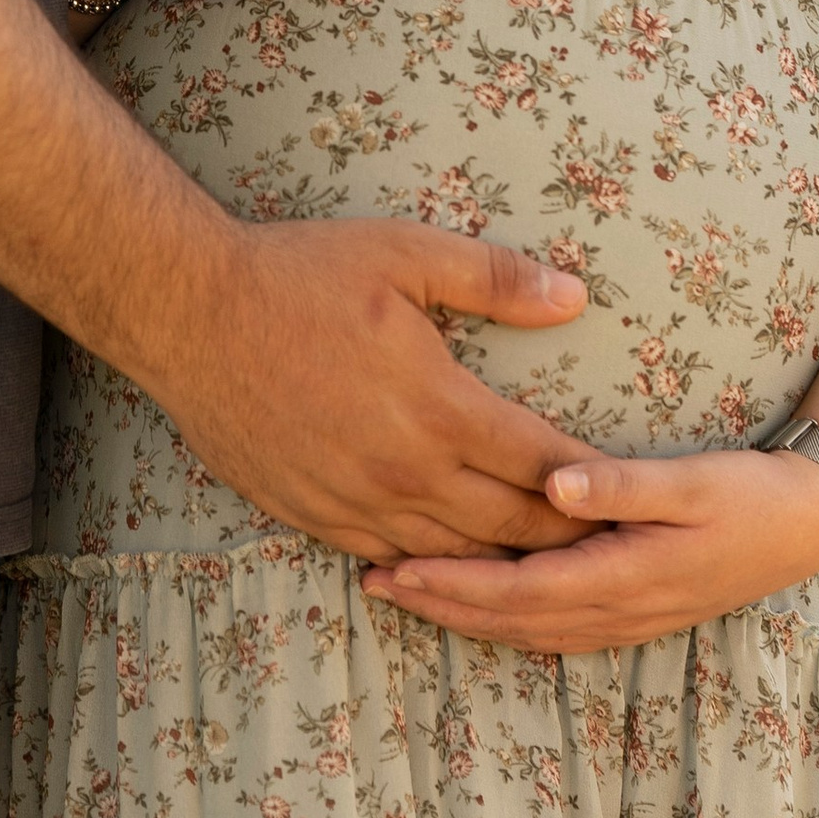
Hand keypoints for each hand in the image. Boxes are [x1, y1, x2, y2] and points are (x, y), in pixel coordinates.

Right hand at [146, 218, 601, 561]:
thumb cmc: (299, 274)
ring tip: (547, 564)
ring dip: (504, 562)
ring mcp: (357, 501)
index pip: (544, 465)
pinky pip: (390, 556)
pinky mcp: (313, 515)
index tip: (628, 495)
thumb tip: (574, 296)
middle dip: (565, 537)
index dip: (593, 484)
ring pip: (454, 552)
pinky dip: (432, 565)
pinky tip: (454, 564)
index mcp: (441, 407)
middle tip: (608, 544)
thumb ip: (494, 278)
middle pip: (511, 526)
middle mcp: (406, 470)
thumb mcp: (404, 253)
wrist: (191, 314)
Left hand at [360, 443, 818, 646]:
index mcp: (625, 577)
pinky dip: (504, 620)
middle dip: (440, 604)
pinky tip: (476, 605)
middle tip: (373, 582)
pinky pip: (552, 629)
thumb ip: (621, 484)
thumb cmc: (749, 494)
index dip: (454, 584)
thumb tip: (552, 484)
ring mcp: (626, 619)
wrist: (808, 527)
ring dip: (465, 616)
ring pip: (527, 631)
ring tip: (405, 592)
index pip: (519, 591)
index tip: (396, 568)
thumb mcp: (692, 481)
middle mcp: (618, 610)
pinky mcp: (633, 612)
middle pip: (511, 621)